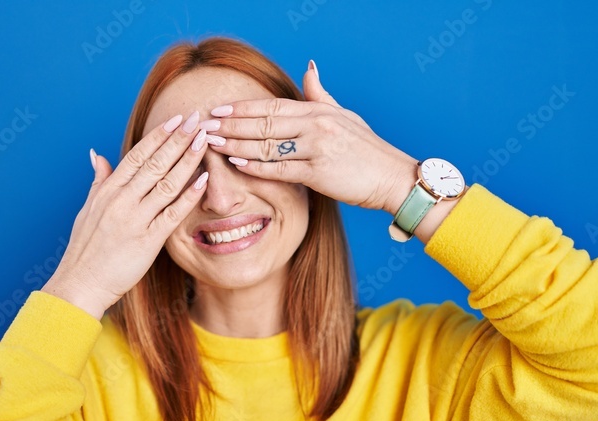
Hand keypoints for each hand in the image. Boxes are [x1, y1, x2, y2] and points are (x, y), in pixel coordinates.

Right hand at [43, 112, 210, 319]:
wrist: (81, 283)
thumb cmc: (85, 249)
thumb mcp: (87, 209)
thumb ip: (98, 181)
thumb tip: (96, 155)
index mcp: (108, 191)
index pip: (137, 155)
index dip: (158, 136)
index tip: (176, 120)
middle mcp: (121, 200)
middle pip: (154, 163)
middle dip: (178, 139)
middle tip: (198, 120)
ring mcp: (135, 219)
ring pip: (166, 183)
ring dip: (187, 160)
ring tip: (204, 142)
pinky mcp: (147, 240)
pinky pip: (172, 213)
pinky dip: (189, 196)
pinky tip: (204, 180)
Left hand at [204, 62, 416, 212]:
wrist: (392, 176)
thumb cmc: (367, 150)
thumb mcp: (344, 115)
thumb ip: (320, 95)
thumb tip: (308, 67)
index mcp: (318, 111)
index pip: (272, 106)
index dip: (243, 108)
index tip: (218, 110)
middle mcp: (315, 126)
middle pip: (264, 123)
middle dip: (231, 124)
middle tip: (205, 125)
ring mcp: (317, 148)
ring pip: (268, 145)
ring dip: (237, 144)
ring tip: (213, 144)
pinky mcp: (319, 173)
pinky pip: (280, 169)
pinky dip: (256, 166)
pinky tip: (236, 163)